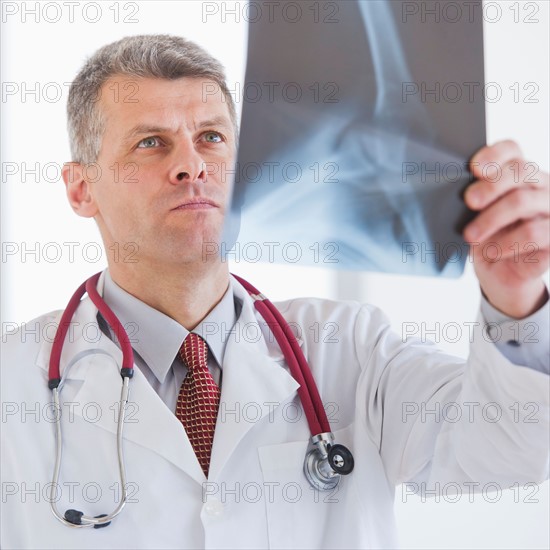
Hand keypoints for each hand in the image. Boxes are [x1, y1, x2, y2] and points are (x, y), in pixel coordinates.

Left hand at [463, 140, 548, 318]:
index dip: (494, 154)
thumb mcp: (473, 217)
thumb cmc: (486, 238)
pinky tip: (491, 251)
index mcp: (518, 176)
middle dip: (490, 185)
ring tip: (470, 235)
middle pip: (520, 171)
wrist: (499, 274)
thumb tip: (454, 189)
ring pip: (523, 201)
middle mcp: (539, 188)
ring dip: (491, 219)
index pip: (512, 150)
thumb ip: (472, 199)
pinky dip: (507, 242)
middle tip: (469, 201)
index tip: (473, 168)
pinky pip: (533, 233)